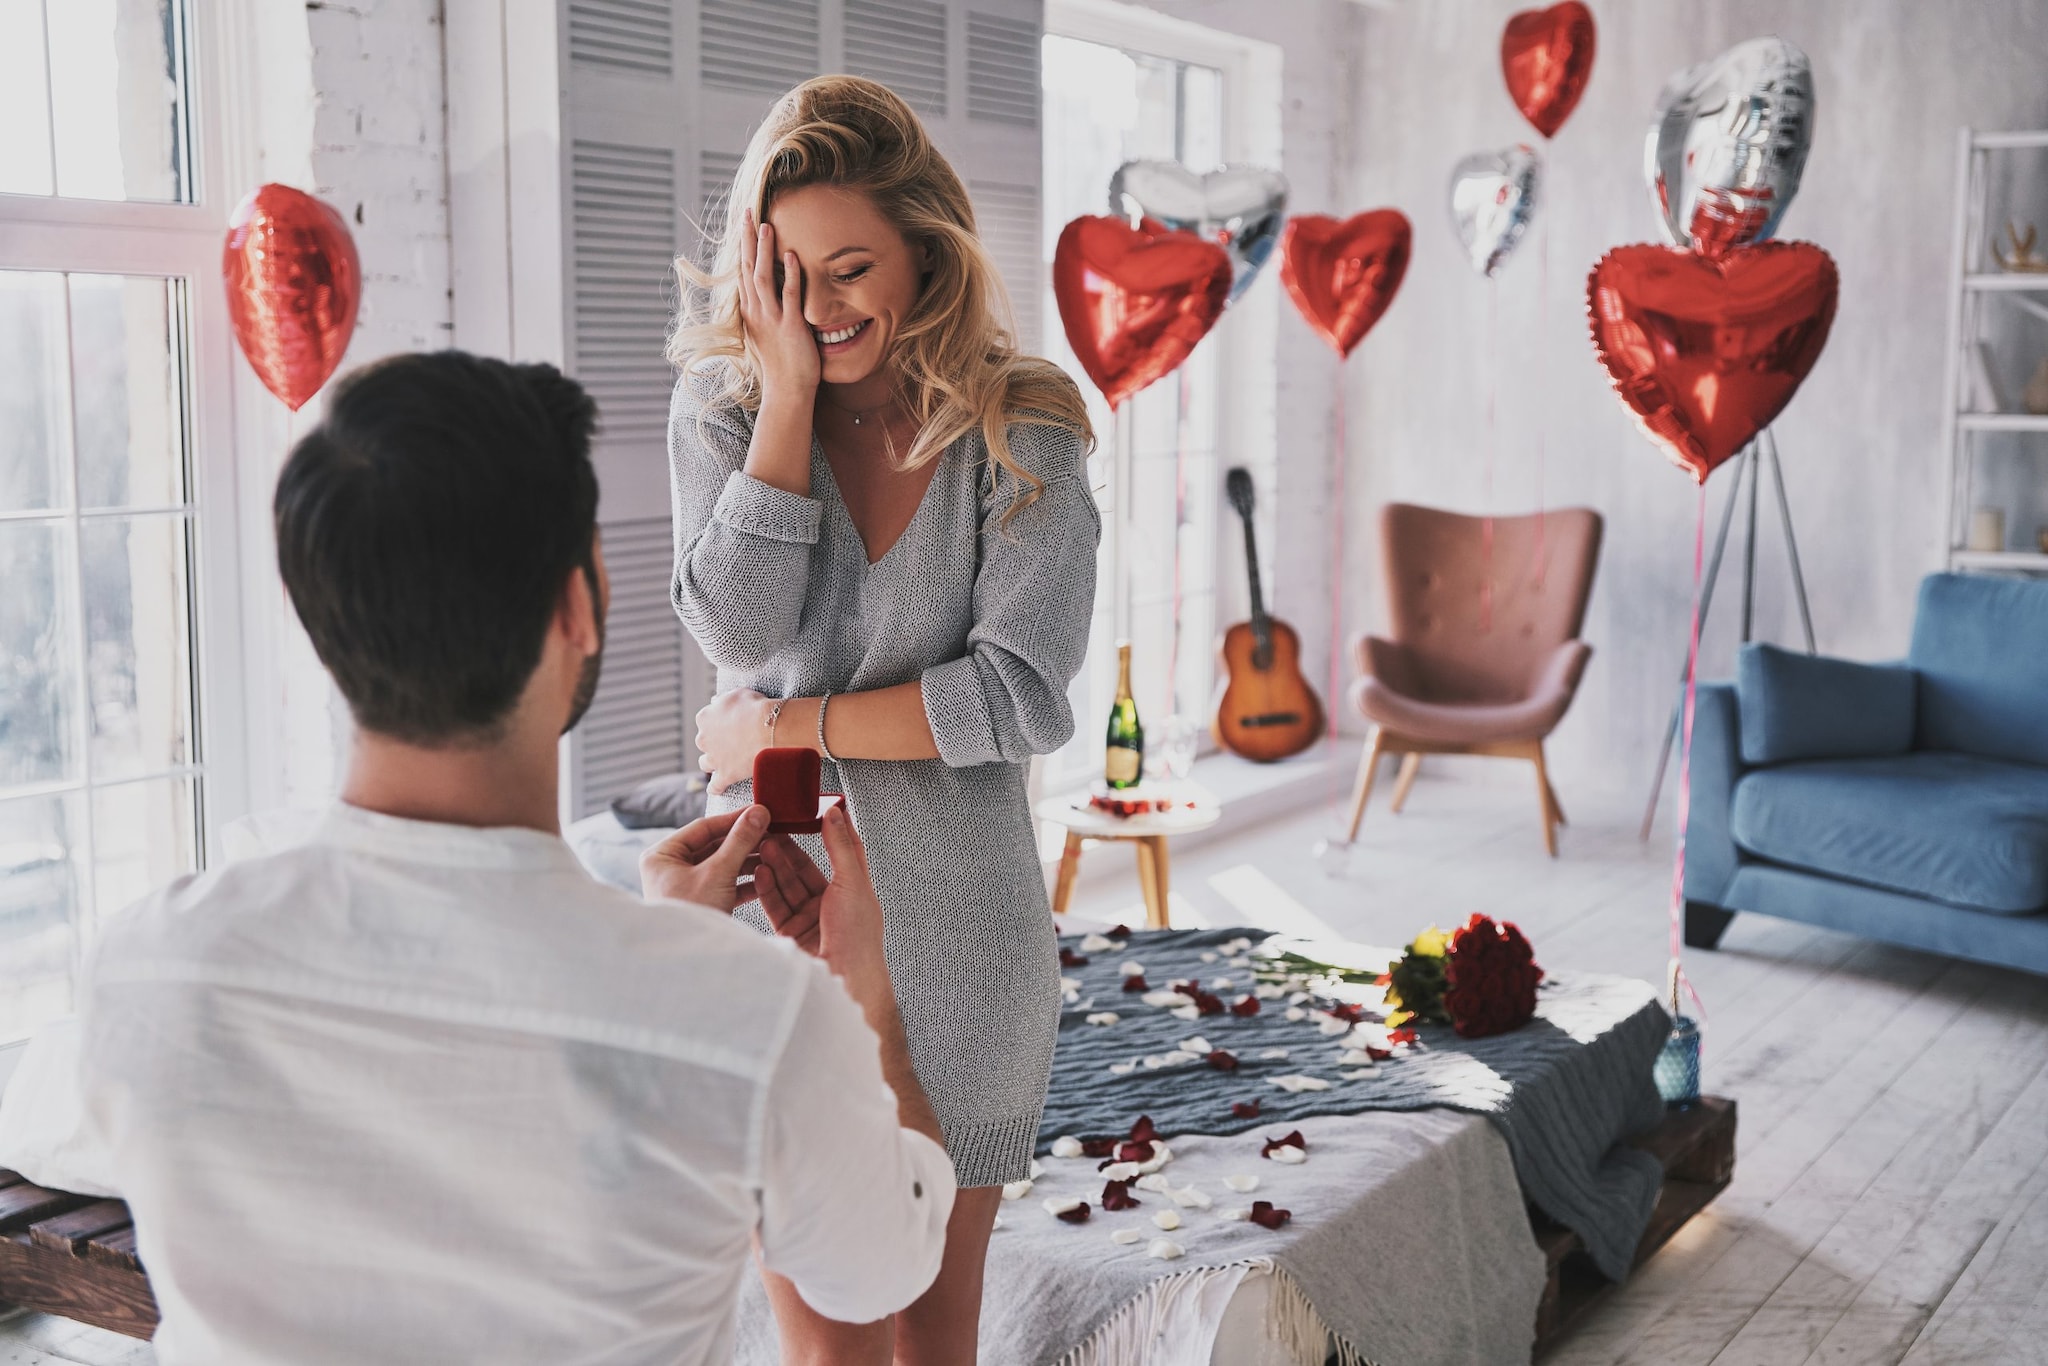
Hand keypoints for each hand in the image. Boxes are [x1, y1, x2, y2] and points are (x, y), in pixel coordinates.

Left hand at [640, 806, 767, 909]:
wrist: (687, 964)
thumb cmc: (691, 916)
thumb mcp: (718, 873)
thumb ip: (740, 841)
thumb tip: (759, 812)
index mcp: (662, 856)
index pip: (703, 828)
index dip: (734, 820)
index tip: (760, 812)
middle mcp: (669, 868)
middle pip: (713, 845)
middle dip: (744, 842)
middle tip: (772, 832)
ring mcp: (685, 887)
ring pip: (721, 865)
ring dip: (748, 861)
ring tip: (773, 854)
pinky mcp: (701, 903)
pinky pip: (724, 884)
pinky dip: (744, 881)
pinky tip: (765, 878)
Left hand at [695, 688, 774, 794]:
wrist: (770, 728)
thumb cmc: (756, 708)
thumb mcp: (737, 694)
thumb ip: (722, 700)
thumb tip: (714, 702)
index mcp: (704, 717)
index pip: (705, 720)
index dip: (717, 723)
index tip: (728, 724)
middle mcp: (704, 739)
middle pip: (704, 742)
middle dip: (714, 743)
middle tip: (730, 742)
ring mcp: (714, 759)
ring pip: (705, 764)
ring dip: (712, 763)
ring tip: (723, 763)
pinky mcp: (725, 775)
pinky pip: (715, 786)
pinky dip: (715, 788)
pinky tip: (717, 789)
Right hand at [736, 211, 819, 402]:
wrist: (787, 392)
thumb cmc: (781, 365)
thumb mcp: (768, 333)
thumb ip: (766, 311)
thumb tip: (767, 295)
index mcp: (750, 311)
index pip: (742, 271)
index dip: (743, 246)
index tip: (744, 222)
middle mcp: (756, 312)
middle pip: (746, 267)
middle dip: (746, 238)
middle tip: (747, 211)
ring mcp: (771, 318)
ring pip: (762, 277)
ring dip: (763, 250)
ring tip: (766, 225)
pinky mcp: (790, 326)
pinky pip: (789, 296)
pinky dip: (790, 274)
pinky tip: (793, 255)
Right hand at [755, 806, 888, 988]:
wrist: (844, 979)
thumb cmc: (857, 937)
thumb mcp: (852, 882)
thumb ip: (840, 847)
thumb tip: (836, 814)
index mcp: (853, 889)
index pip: (842, 851)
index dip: (830, 830)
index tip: (814, 810)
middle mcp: (832, 903)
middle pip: (806, 869)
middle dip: (788, 850)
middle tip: (772, 830)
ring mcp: (810, 918)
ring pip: (788, 885)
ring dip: (775, 866)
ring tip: (762, 847)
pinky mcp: (791, 932)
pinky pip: (776, 905)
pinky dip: (767, 888)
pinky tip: (759, 872)